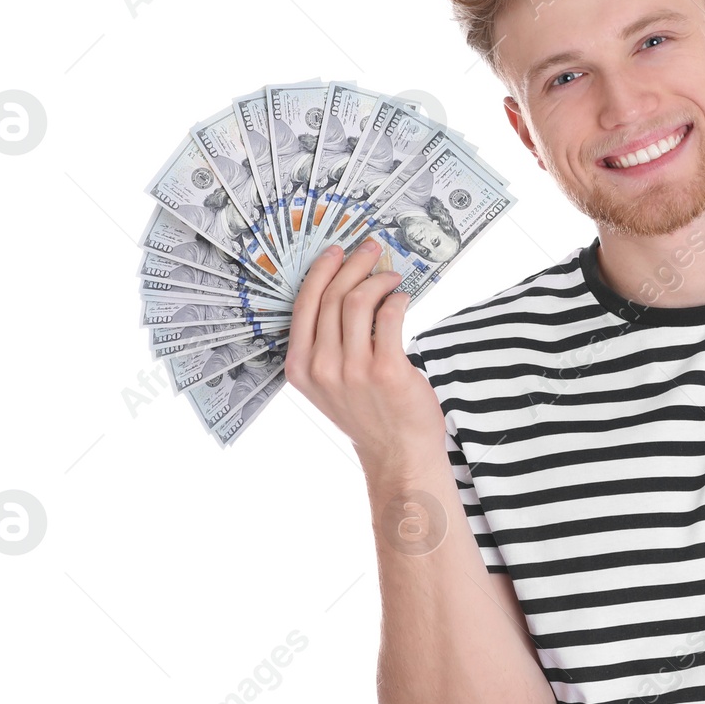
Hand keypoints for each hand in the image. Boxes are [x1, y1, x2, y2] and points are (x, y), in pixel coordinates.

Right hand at [284, 239, 446, 475]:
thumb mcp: (329, 384)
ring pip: (359, 301)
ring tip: (393, 277)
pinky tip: (403, 298)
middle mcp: (322, 367)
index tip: (336, 251)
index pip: (305, 305)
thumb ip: (326, 345)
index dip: (321, 271)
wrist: (397, 454)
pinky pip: (389, 316)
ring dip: (379, 280)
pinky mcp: (387, 371)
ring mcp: (354, 370)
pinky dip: (398, 299)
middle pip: (332, 297)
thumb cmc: (368, 414)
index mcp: (301, 368)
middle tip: (371, 249)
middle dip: (354, 264)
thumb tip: (344, 291)